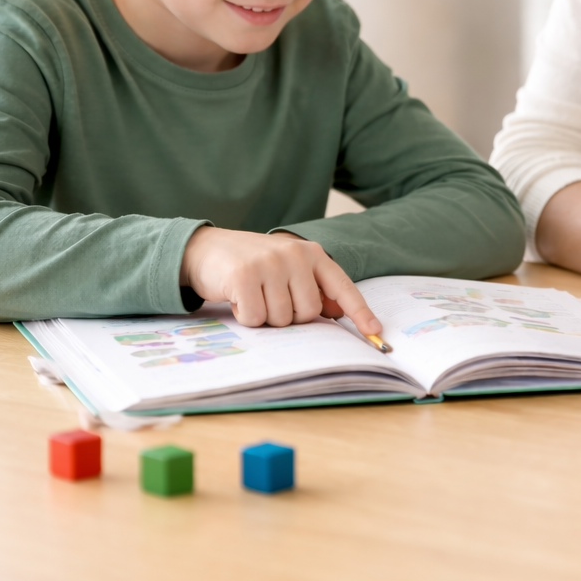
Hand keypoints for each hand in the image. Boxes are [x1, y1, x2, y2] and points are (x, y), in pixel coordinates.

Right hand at [179, 226, 381, 333]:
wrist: (205, 248)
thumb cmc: (251, 264)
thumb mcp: (287, 269)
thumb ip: (313, 287)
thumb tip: (338, 312)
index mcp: (311, 253)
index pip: (342, 286)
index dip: (360, 312)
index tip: (376, 333)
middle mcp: (294, 254)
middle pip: (308, 312)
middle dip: (289, 316)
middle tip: (269, 298)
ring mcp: (269, 263)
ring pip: (282, 319)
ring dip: (265, 317)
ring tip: (252, 295)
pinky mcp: (244, 275)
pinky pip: (256, 319)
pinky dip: (245, 317)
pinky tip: (237, 297)